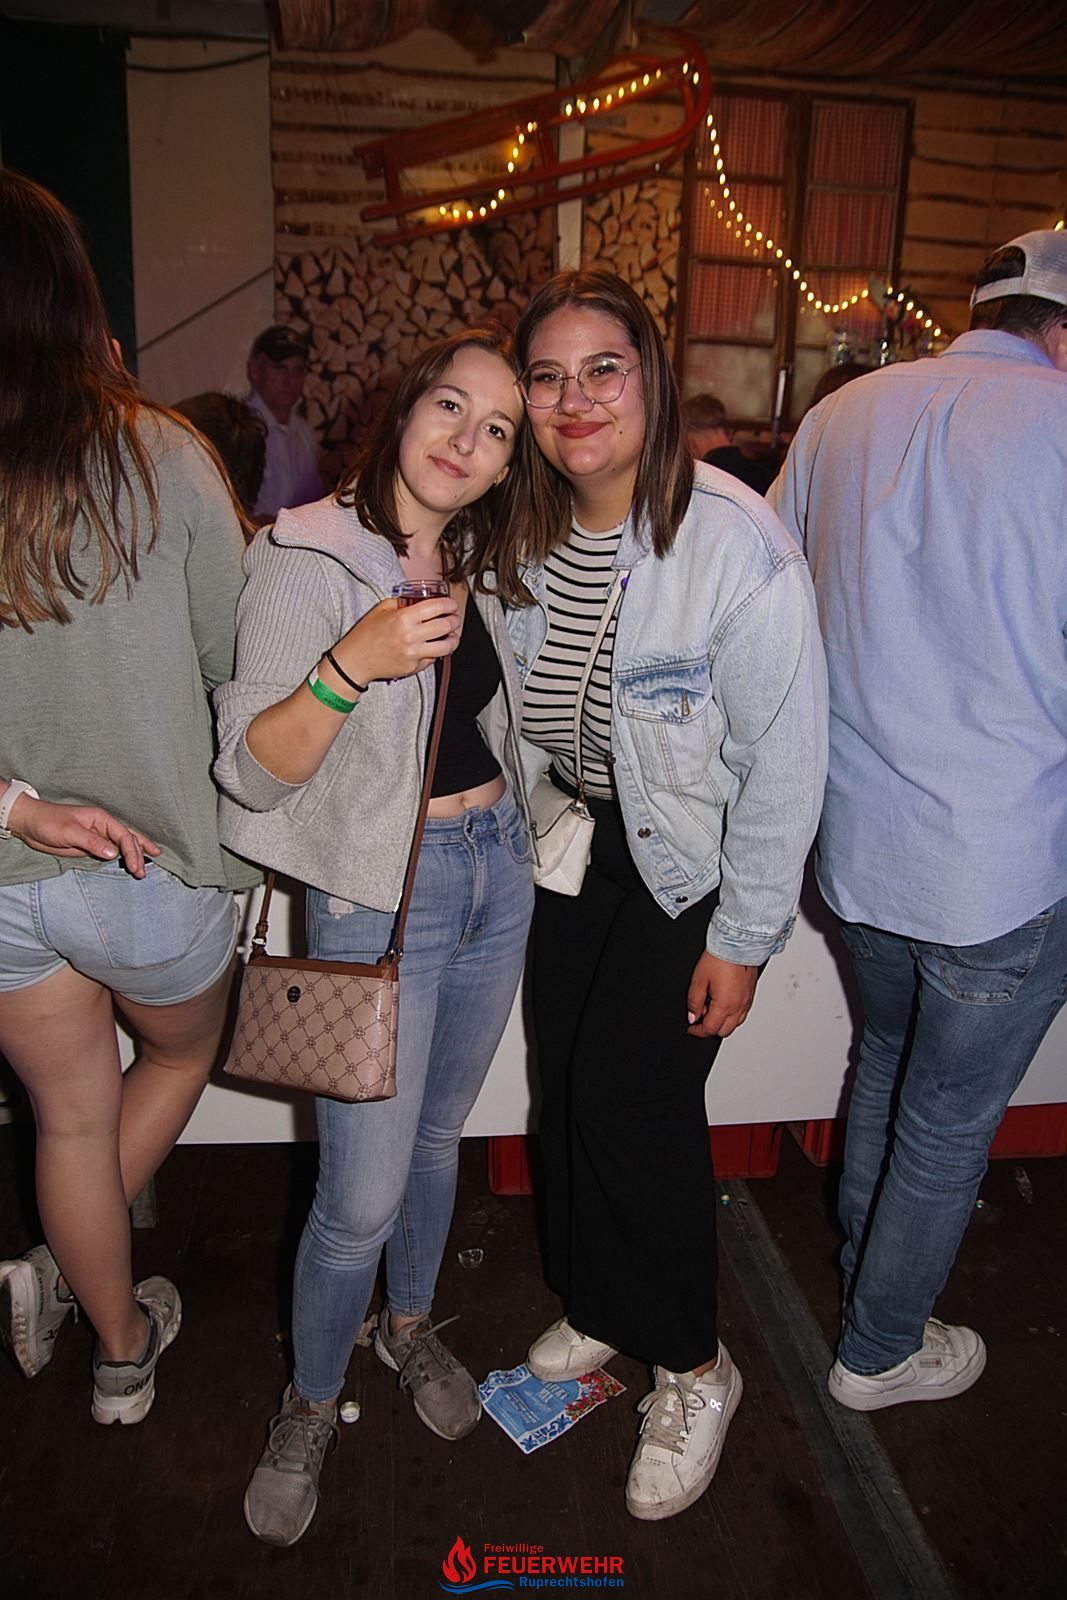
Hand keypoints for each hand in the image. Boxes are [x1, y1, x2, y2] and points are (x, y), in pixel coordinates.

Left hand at [7, 794, 161, 877]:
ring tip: (144, 868)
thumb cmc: (49, 822)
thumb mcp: (70, 832)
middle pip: (128, 839)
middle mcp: (103, 827)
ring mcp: (97, 837)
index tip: (134, 867)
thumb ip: (92, 842)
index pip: (124, 835)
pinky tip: (129, 863)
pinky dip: (122, 858)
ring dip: (134, 855)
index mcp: (101, 819)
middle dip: (138, 854)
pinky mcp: (90, 847)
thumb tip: (114, 853)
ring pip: (122, 846)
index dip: (132, 851)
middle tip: (143, 871)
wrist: (30, 824)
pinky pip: (110, 853)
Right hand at [332, 595, 459, 684]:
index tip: (451, 605)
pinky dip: (436, 652)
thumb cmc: (367, 633)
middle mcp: (411, 636)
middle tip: (454, 618)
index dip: (450, 605)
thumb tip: (421, 599)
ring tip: (452, 635)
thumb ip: (403, 602)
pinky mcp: (413, 668)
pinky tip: (433, 647)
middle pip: (446, 626)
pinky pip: (433, 659)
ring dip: (453, 639)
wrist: (356, 660)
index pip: (438, 607)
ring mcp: (414, 654)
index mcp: (404, 618)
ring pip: (447, 647)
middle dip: (455, 620)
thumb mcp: (382, 609)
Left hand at [686, 951, 758, 1037]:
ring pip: (735, 1024)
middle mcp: (739, 1006)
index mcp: (725, 1005)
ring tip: (711, 1006)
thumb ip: (694, 1002)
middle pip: (724, 1031)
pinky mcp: (751, 995)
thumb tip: (692, 1017)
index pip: (710, 1029)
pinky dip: (732, 1014)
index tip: (691, 1028)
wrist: (737, 944)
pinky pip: (742, 1013)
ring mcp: (747, 1001)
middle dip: (710, 1028)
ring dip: (722, 1022)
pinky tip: (724, 1002)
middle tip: (700, 1016)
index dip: (698, 1032)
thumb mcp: (699, 980)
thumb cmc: (720, 958)